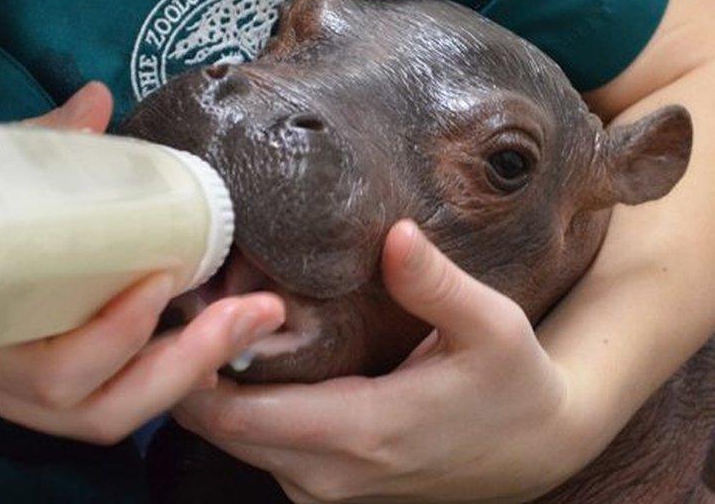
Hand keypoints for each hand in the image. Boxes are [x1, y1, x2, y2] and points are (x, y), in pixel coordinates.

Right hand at [0, 82, 285, 444]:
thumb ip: (11, 148)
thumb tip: (94, 104)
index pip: (54, 368)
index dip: (119, 330)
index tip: (165, 273)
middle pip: (96, 412)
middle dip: (185, 366)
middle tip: (253, 310)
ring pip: (98, 417)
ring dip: (179, 376)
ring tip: (238, 323)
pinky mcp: (4, 382)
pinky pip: (88, 399)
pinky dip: (145, 370)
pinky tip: (182, 329)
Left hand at [175, 220, 583, 501]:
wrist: (532, 451)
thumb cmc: (511, 384)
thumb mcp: (492, 327)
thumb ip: (438, 284)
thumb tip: (396, 235)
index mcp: (362, 431)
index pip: (237, 414)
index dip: (197, 361)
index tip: (189, 302)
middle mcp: (327, 473)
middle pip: (216, 426)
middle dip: (186, 365)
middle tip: (183, 293)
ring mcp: (319, 487)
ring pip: (228, 438)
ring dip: (204, 382)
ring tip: (206, 311)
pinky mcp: (319, 485)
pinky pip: (252, 445)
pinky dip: (231, 401)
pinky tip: (238, 349)